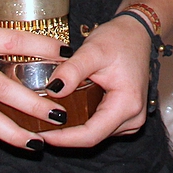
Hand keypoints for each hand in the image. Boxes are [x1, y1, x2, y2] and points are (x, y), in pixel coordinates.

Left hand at [38, 13, 153, 147]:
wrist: (136, 33)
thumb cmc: (119, 39)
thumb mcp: (93, 50)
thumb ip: (72, 70)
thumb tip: (53, 90)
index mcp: (127, 104)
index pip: (91, 135)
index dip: (63, 139)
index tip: (40, 134)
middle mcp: (133, 117)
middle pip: (92, 137)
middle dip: (64, 134)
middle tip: (37, 126)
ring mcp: (131, 119)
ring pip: (95, 134)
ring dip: (72, 129)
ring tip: (47, 119)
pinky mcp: (125, 117)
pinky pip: (100, 127)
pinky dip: (82, 123)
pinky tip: (66, 112)